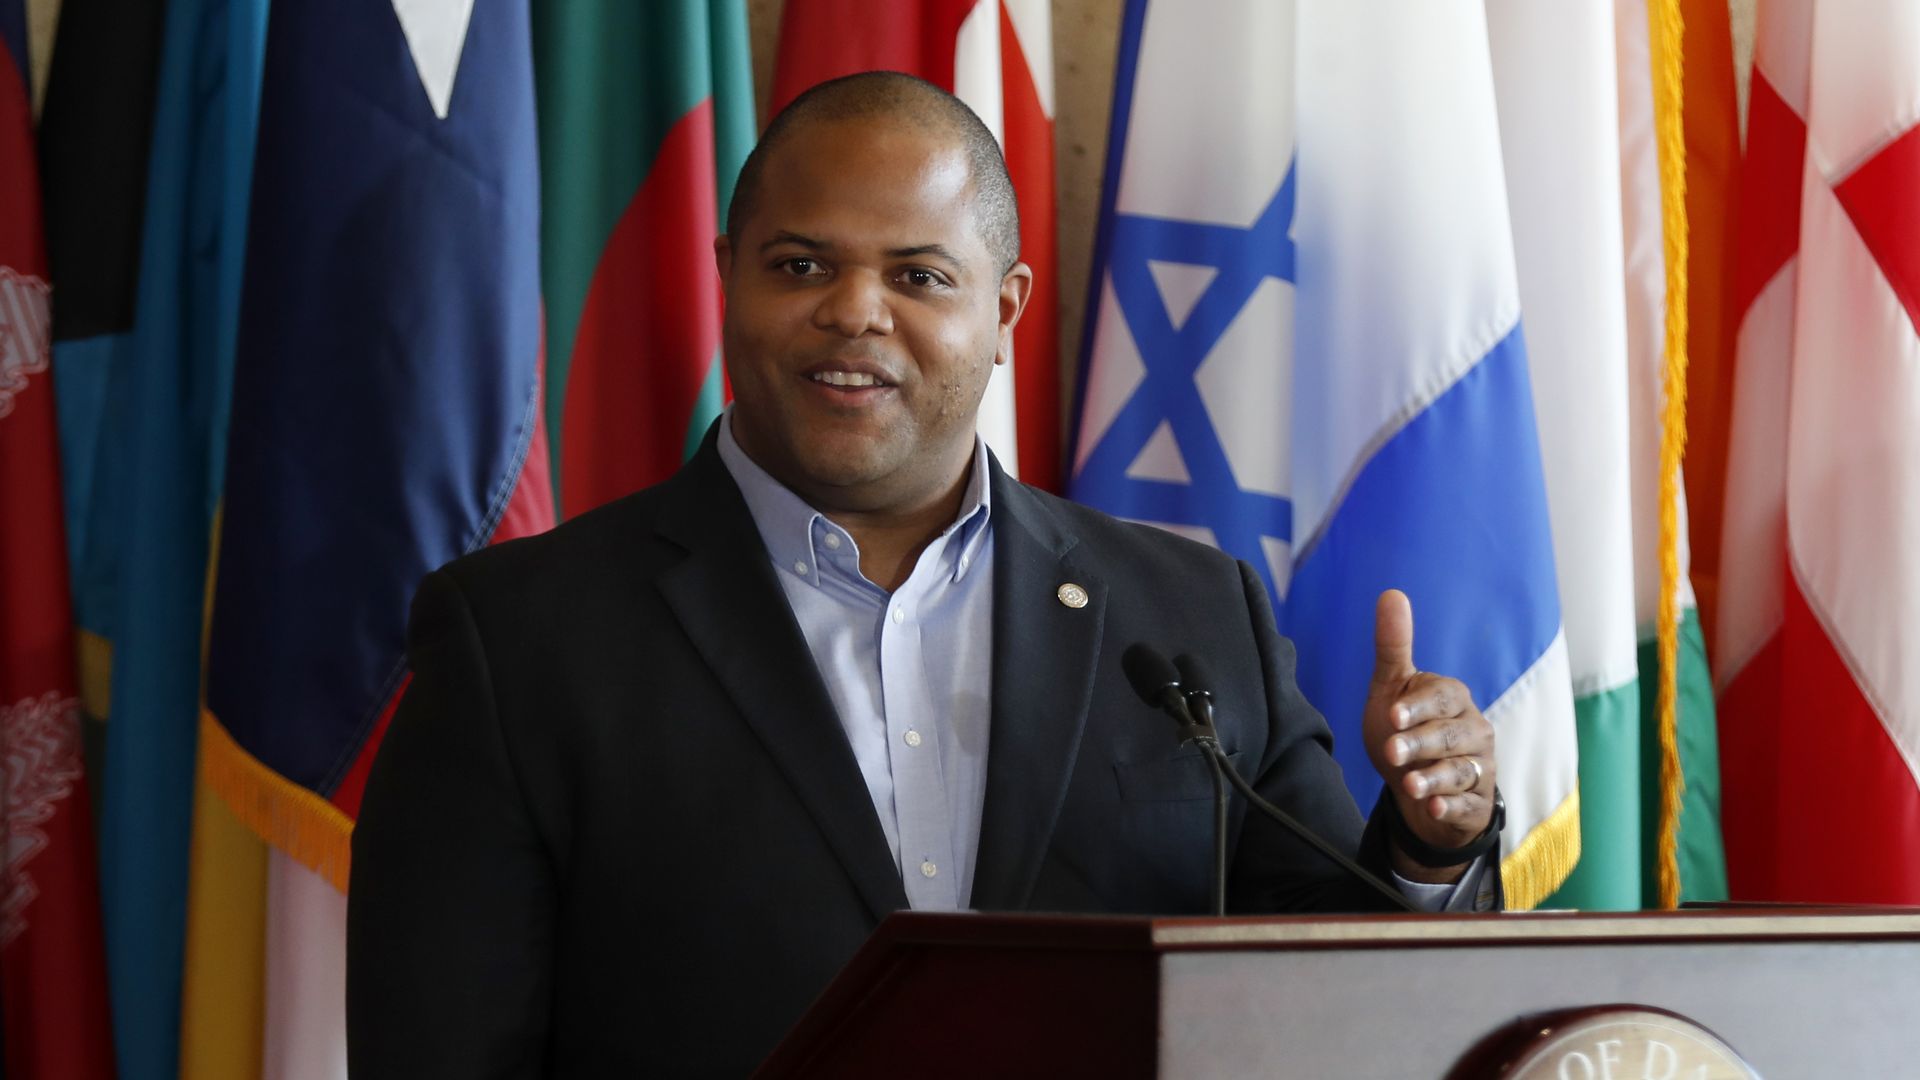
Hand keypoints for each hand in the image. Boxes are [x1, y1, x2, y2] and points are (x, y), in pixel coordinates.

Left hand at [1362, 589, 1497, 880]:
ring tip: (1411, 786)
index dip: (1416, 708)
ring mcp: (1479, 767)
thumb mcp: (1392, 689)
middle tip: (1392, 753)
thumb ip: (1393, 647)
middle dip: (1420, 744)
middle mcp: (1473, 730)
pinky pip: (1468, 804)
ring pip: (1461, 771)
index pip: (1439, 699)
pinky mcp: (1476, 801)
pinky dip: (1452, 807)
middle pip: (1450, 736)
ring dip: (1436, 779)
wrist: (1416, 788)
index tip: (1392, 715)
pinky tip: (1435, 808)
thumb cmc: (1404, 730)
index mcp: (1453, 699)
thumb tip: (1391, 593)